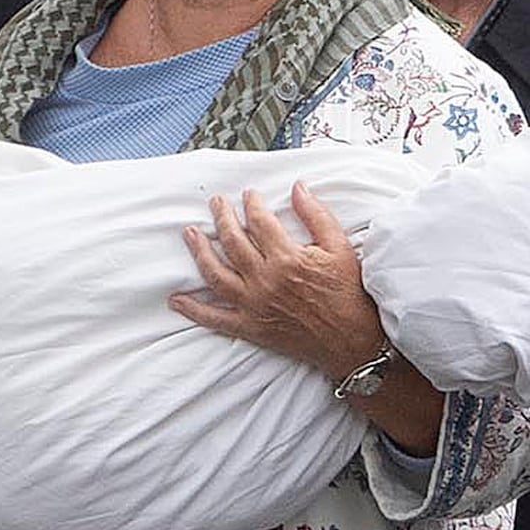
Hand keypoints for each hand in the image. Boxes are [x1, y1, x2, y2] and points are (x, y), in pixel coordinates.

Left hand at [167, 188, 386, 378]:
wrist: (351, 341)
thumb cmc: (348, 295)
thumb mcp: (340, 248)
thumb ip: (317, 215)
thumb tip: (298, 188)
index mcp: (287, 259)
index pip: (260, 222)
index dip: (252, 204)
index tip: (248, 195)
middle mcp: (265, 281)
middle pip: (232, 242)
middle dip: (221, 217)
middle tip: (216, 203)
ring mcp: (254, 305)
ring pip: (216, 274)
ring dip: (199, 252)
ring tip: (190, 234)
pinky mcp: (250, 328)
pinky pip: (215, 319)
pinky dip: (194, 310)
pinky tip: (177, 299)